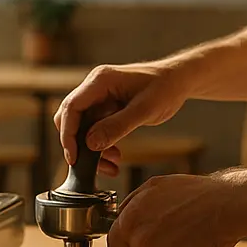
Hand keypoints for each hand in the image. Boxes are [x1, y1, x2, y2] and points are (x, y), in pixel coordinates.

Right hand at [54, 62, 190, 176]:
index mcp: (100, 80)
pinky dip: (101, 144)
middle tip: (90, 166)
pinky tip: (115, 156)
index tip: (74, 158)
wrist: (178, 80)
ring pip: (82, 126)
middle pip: (70, 118)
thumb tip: (90, 144)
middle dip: (78, 144)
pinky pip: (95, 128)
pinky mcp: (106, 107)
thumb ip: (117, 126)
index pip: (71, 107)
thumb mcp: (144, 110)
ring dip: (92, 148)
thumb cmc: (165, 88)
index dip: (68, 134)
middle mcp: (95, 87)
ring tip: (112, 164)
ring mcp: (99, 97)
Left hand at [107, 173, 239, 246]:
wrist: (224, 207)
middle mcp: (141, 244)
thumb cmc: (193, 194)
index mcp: (131, 221)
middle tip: (170, 229)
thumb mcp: (155, 186)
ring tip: (184, 233)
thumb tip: (122, 217)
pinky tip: (192, 243)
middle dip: (150, 246)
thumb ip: (131, 204)